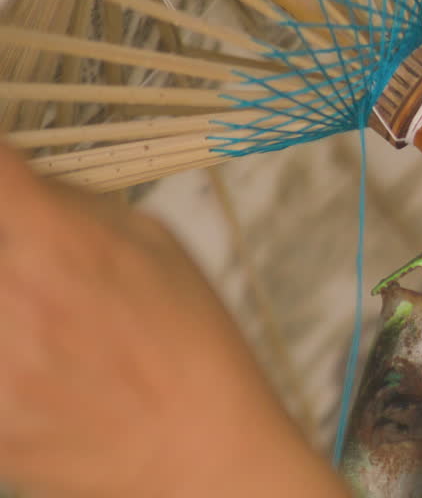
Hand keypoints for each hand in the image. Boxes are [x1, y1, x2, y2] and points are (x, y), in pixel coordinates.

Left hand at [0, 146, 345, 497]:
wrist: (200, 448)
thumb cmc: (189, 344)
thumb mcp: (154, 243)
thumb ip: (67, 203)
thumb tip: (12, 176)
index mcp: (58, 244)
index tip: (4, 185)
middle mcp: (11, 300)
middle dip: (5, 254)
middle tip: (30, 274)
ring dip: (5, 308)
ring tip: (43, 327)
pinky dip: (4, 363)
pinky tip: (41, 371)